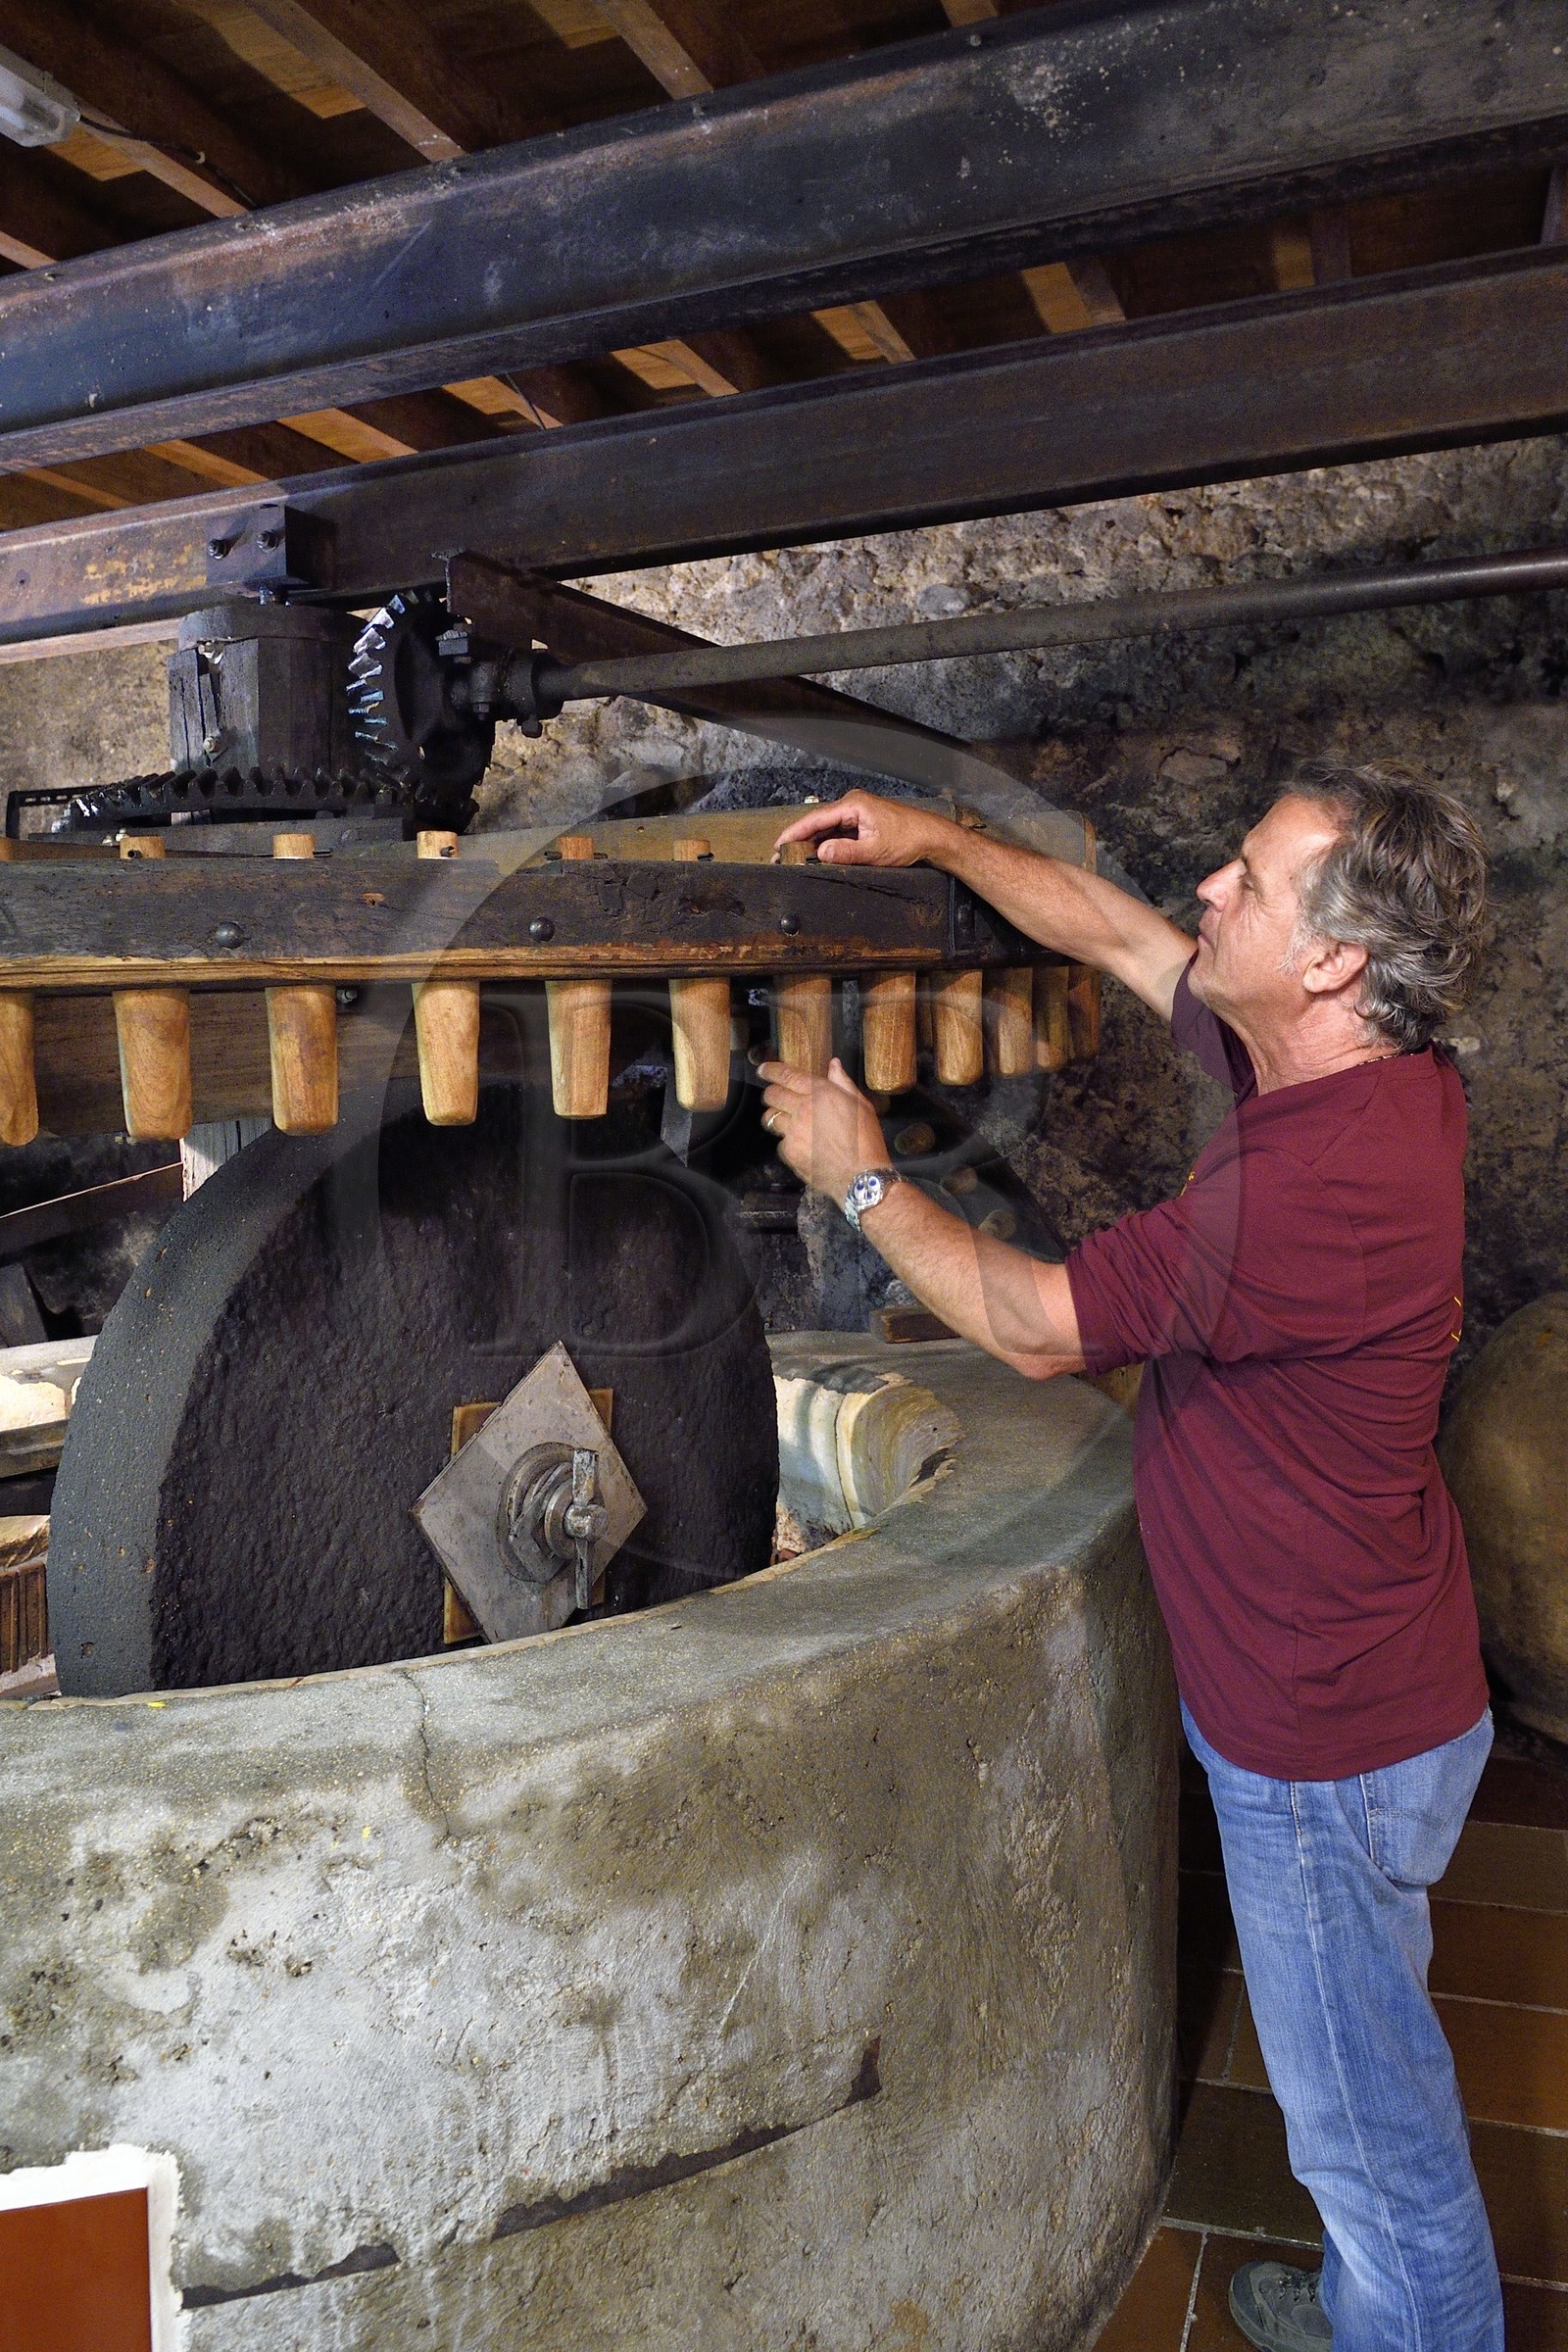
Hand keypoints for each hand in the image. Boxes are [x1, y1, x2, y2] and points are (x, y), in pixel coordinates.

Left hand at [758, 1057, 888, 1202]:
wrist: (860, 1177)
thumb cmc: (866, 1140)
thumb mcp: (861, 1106)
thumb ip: (843, 1083)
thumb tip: (833, 1064)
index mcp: (820, 1093)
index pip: (787, 1076)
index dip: (771, 1070)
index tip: (763, 1070)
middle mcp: (802, 1109)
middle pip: (773, 1095)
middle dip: (771, 1093)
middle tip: (775, 1096)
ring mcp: (793, 1132)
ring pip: (771, 1118)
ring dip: (775, 1116)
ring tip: (786, 1121)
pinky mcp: (790, 1152)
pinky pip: (780, 1142)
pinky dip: (787, 1141)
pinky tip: (801, 1146)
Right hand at [771, 790, 957, 869]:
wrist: (931, 837)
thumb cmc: (908, 840)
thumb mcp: (875, 852)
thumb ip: (846, 853)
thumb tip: (820, 853)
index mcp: (853, 805)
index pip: (816, 818)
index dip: (794, 832)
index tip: (778, 844)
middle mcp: (853, 804)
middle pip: (818, 822)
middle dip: (799, 839)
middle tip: (780, 856)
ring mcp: (857, 813)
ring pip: (827, 827)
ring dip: (812, 842)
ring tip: (793, 857)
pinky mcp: (862, 822)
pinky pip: (838, 831)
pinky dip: (827, 843)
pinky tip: (817, 855)